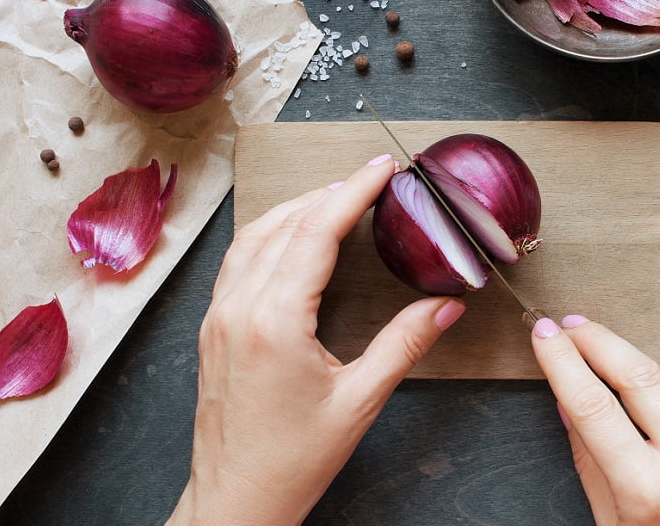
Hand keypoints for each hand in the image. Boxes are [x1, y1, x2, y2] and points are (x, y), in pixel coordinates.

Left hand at [168, 154, 465, 525]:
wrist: (235, 500)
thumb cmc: (292, 460)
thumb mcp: (360, 401)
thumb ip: (404, 345)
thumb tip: (445, 307)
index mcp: (275, 321)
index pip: (317, 232)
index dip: (354, 192)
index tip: (382, 168)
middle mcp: (239, 308)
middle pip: (285, 224)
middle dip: (331, 193)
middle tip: (371, 179)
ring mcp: (219, 316)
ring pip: (255, 236)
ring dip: (296, 208)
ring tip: (336, 198)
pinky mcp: (213, 327)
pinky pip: (239, 260)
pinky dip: (270, 234)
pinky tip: (291, 237)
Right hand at [530, 315, 659, 525]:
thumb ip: (591, 462)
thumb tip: (569, 402)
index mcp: (648, 495)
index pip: (592, 405)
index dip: (561, 361)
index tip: (544, 333)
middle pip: (639, 374)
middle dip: (599, 340)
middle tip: (573, 324)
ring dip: (648, 369)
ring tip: (622, 379)